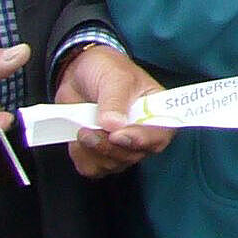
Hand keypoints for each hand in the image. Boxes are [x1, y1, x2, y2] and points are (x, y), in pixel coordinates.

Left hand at [54, 44, 173, 178]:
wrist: (78, 74)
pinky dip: (82, 157)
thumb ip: (115, 100)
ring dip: (93, 151)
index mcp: (156, 112)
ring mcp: (121, 145)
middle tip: (88, 130)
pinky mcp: (100, 153)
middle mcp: (142, 133)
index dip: (142, 140)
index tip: (118, 135)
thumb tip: (114, 125)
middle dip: (108, 147)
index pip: (160, 135)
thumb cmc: (106, 69)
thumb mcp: (115, 78)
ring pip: (112, 165)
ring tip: (81, 130)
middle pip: (133, 155)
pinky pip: (93, 168)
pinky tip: (77, 139)